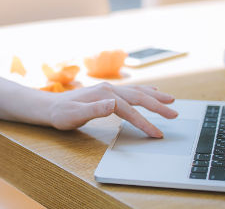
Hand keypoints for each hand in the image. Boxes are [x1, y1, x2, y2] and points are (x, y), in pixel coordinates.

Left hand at [45, 83, 177, 135]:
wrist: (50, 107)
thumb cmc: (61, 114)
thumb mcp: (74, 115)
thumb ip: (94, 110)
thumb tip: (113, 104)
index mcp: (104, 95)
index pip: (129, 110)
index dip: (144, 122)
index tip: (157, 134)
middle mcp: (109, 89)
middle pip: (139, 96)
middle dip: (158, 105)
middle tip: (175, 114)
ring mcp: (109, 89)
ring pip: (137, 91)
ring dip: (155, 96)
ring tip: (171, 100)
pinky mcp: (108, 92)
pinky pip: (131, 90)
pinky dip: (145, 91)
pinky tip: (153, 90)